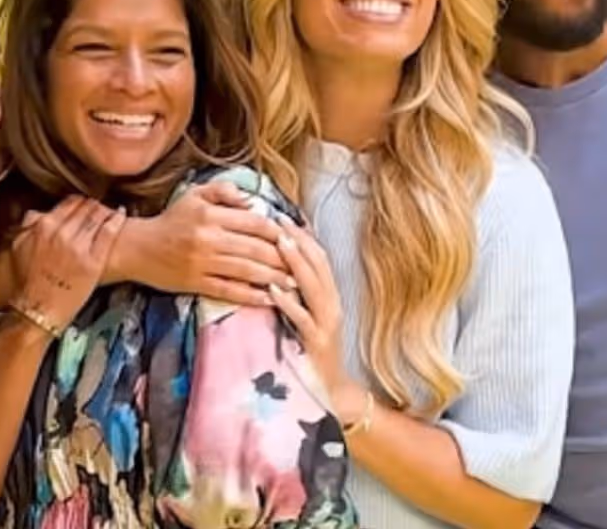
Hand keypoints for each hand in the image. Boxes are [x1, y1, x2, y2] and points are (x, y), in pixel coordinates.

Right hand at [10, 197, 125, 330]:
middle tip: (99, 207)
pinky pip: (109, 231)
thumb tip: (39, 213)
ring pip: (98, 215)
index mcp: (43, 226)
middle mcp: (62, 233)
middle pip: (86, 207)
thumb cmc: (28, 282)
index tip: (84, 204)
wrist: (38, 311)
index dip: (79, 202)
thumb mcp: (18, 248)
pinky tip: (121, 215)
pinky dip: (116, 219)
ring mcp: (79, 246)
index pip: (69, 203)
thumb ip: (29, 226)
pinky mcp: (94, 261)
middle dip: (93, 205)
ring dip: (105, 210)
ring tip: (111, 210)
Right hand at [113, 180, 291, 304]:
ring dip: (273, 278)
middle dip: (283, 258)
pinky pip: (229, 291)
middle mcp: (209, 238)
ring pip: (247, 271)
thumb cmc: (171, 220)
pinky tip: (268, 298)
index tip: (294, 238)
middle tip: (303, 265)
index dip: (278, 231)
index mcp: (211, 215)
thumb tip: (252, 200)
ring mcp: (203, 263)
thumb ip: (223, 191)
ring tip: (294, 283)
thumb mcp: (194, 195)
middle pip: (255, 249)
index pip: (254, 223)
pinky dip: (251, 295)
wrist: (137, 248)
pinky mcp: (196, 283)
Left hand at [267, 216, 365, 423]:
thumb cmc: (313, 350)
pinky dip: (289, 303)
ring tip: (278, 244)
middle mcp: (332, 304)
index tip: (282, 216)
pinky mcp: (318, 342)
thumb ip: (300, 290)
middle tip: (276, 221)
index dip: (302, 234)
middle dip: (297, 240)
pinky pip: (303, 318)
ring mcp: (327, 323)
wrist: (332, 390)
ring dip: (295, 263)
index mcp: (330, 295)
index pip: (319, 256)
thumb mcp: (309, 314)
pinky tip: (273, 291)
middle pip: (318, 265)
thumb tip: (280, 262)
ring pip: (313, 286)